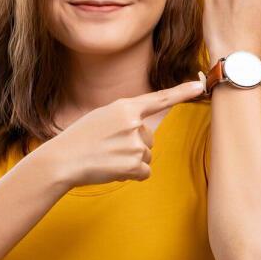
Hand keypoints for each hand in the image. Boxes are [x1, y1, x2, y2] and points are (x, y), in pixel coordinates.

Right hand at [42, 80, 206, 187]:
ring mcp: (135, 144)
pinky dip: (131, 174)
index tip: (199, 84)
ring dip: (131, 161)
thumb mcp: (102, 117)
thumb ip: (127, 117)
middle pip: (149, 138)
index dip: (182, 92)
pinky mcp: (134, 165)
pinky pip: (144, 172)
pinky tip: (112, 169)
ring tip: (107, 158)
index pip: (159, 98)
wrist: (61, 161)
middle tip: (108, 148)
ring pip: (147, 156)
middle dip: (133, 146)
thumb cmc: (80, 139)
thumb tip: (145, 130)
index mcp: (125, 107)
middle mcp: (133, 123)